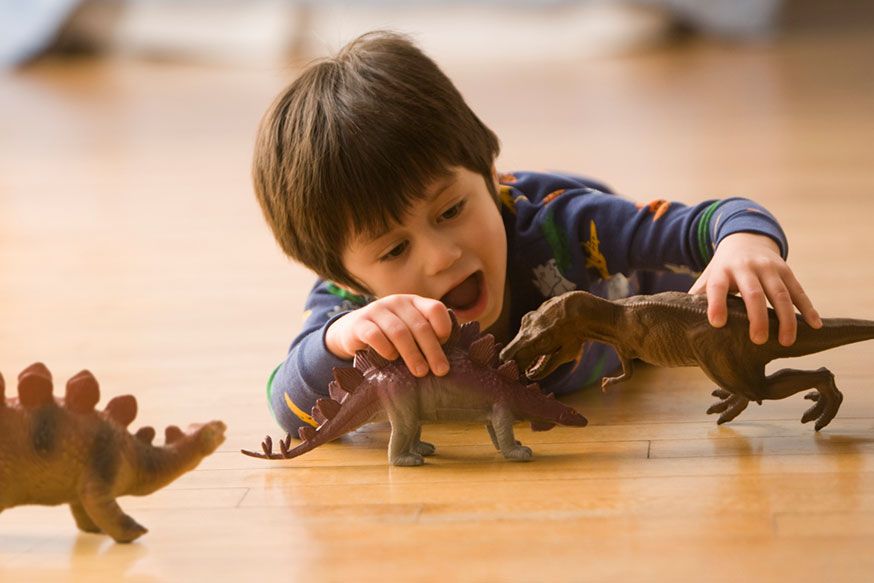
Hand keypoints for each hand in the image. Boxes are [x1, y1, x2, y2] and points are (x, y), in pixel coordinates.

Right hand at [325, 294, 452, 376]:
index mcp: (414, 302)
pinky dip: (386, 349)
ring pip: (399, 331)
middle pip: (419, 325)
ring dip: (412, 354)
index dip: (444, 327)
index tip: (447, 347)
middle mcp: (397, 302)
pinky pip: (374, 335)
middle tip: (441, 371)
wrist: (352, 331)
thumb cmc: (389, 336)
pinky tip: (391, 359)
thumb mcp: (409, 331)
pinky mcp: (359, 323)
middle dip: (432, 350)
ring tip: (420, 372)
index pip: (435, 309)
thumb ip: (425, 337)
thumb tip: (445, 361)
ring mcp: (376, 310)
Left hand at [688, 233, 821, 345]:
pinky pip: (798, 291)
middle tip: (758, 340)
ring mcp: (769, 268)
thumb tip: (680, 324)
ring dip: (785, 318)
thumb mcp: (707, 278)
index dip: (716, 304)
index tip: (716, 324)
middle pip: (753, 293)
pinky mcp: (786, 270)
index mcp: (722, 271)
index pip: (717, 288)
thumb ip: (698, 298)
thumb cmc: (722, 269)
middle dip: (757, 316)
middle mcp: (746, 268)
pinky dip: (808, 308)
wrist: (745, 238)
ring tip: (786, 341)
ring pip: (779, 293)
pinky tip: (815, 325)